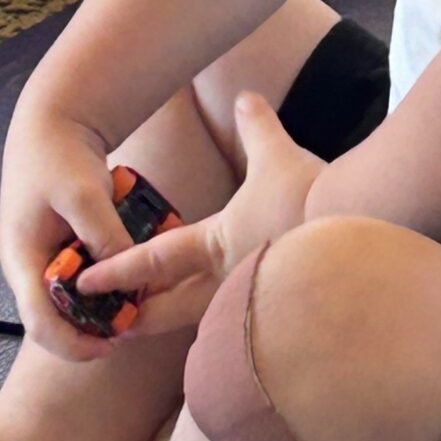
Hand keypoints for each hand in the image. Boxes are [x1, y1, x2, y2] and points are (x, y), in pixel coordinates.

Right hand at [0, 93, 135, 361]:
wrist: (53, 124)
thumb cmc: (59, 155)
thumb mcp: (84, 192)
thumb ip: (104, 235)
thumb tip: (125, 276)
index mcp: (21, 261)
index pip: (39, 323)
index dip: (73, 344)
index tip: (111, 344)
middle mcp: (28, 269)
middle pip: (55, 320)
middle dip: (93, 329)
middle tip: (133, 326)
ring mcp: (43, 261)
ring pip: (71, 303)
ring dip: (102, 308)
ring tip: (138, 304)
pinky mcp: (60, 251)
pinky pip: (82, 280)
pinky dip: (106, 284)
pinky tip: (134, 278)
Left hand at [74, 94, 323, 345]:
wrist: (356, 232)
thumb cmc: (309, 195)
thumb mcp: (277, 155)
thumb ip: (257, 128)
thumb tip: (246, 98)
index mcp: (215, 244)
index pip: (153, 260)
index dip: (116, 271)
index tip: (85, 282)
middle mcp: (228, 281)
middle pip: (171, 308)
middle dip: (142, 317)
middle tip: (116, 325)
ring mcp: (256, 304)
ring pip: (208, 324)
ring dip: (185, 327)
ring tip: (174, 335)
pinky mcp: (286, 322)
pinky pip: (249, 334)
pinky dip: (234, 335)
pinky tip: (237, 342)